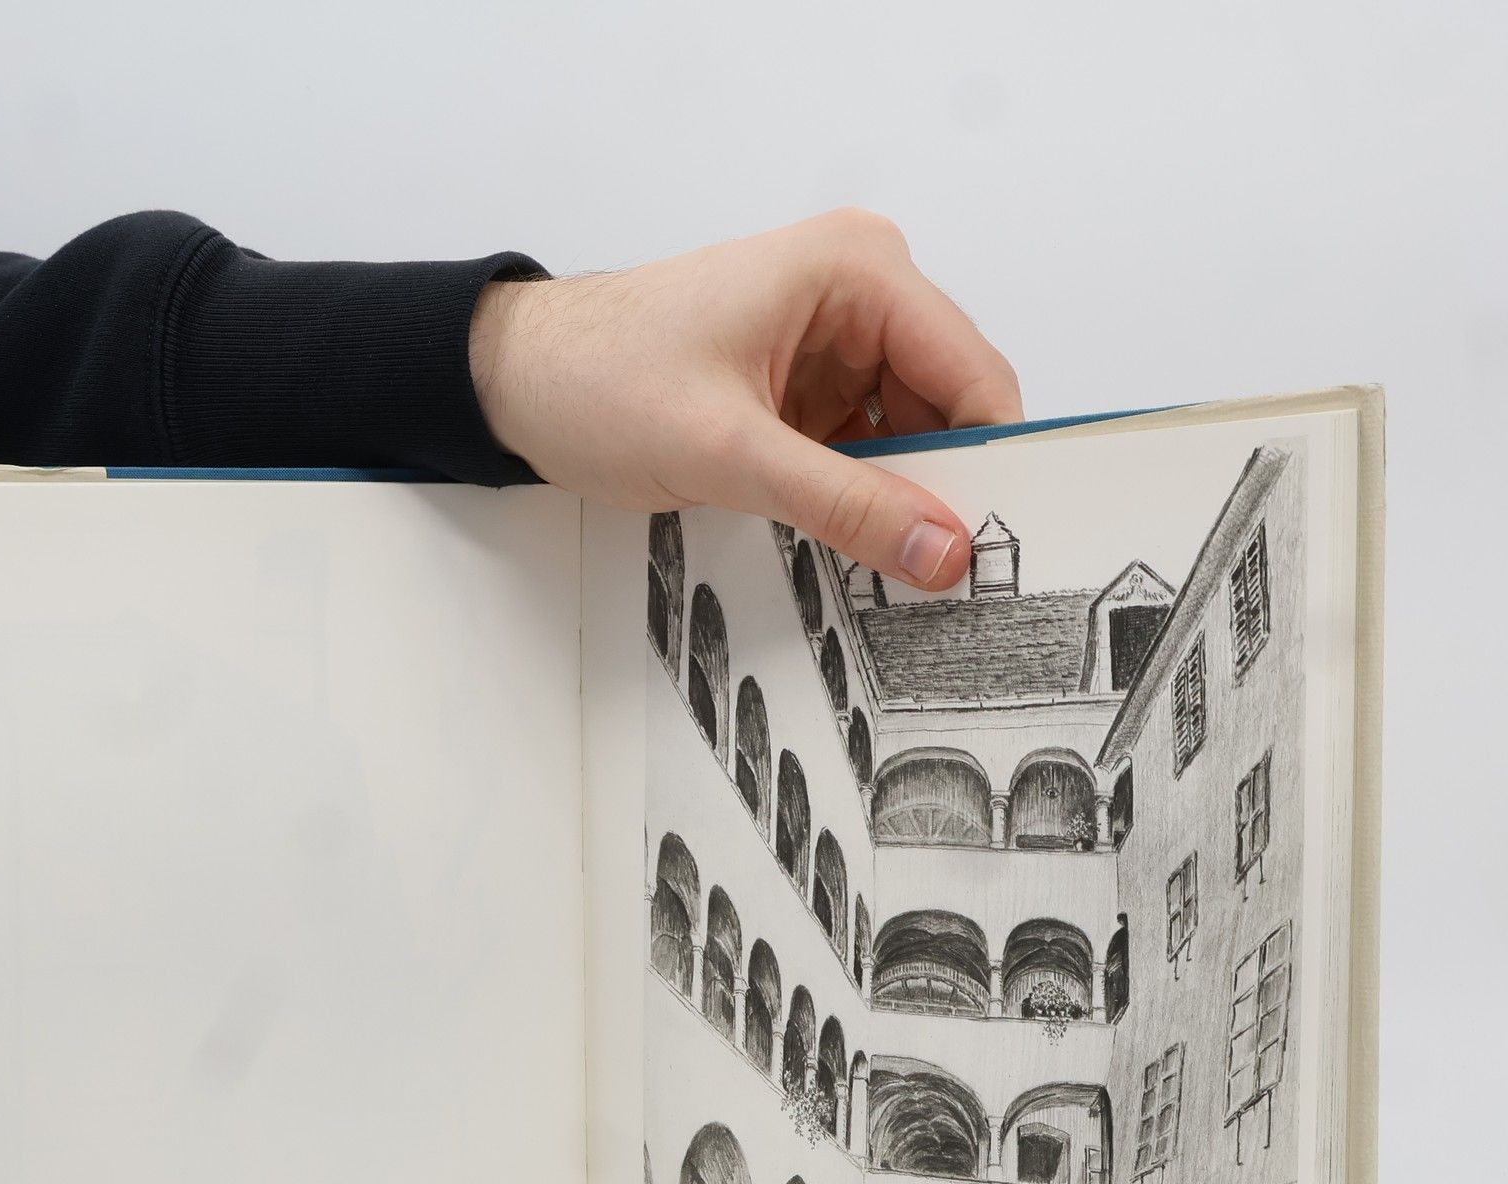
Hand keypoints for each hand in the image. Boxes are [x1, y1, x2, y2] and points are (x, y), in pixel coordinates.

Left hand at [469, 209, 1022, 589]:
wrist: (516, 381)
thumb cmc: (599, 380)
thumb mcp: (729, 453)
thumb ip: (843, 503)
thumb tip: (940, 549)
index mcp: (856, 270)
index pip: (972, 373)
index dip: (992, 463)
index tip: (997, 550)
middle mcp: (858, 292)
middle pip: (948, 406)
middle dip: (946, 490)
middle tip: (945, 583)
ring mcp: (831, 341)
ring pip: (908, 437)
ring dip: (901, 502)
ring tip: (897, 576)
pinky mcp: (802, 387)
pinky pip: (862, 450)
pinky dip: (861, 499)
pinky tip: (854, 549)